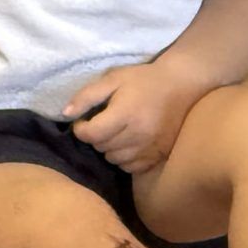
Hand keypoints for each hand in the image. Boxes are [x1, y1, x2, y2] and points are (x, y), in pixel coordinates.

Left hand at [64, 61, 205, 173]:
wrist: (182, 84)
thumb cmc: (143, 80)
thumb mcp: (113, 79)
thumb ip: (87, 96)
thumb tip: (65, 114)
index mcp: (125, 114)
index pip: (91, 134)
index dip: (81, 129)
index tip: (84, 120)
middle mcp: (138, 134)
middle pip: (101, 147)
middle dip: (96, 136)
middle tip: (103, 123)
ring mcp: (150, 147)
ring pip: (114, 159)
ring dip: (109, 148)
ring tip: (116, 132)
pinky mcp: (159, 155)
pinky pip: (131, 167)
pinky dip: (124, 158)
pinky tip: (128, 144)